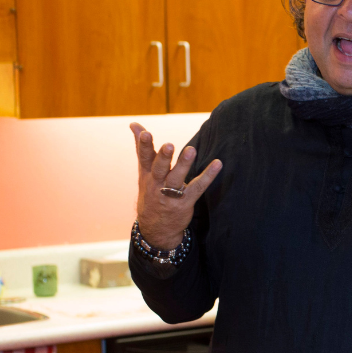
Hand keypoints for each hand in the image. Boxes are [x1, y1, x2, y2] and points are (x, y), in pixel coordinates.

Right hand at [131, 122, 221, 248]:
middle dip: (163, 157)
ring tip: (191, 150)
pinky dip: (208, 176)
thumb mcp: (143, 172)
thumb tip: (134, 124)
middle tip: (169, 144)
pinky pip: (198, 188)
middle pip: (159, 168)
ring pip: (177, 178)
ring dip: (184, 164)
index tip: (144, 132)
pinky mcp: (185, 202)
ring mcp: (171, 194)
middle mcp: (157, 184)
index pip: (144, 158)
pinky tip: (217, 164)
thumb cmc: (151, 193)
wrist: (155, 228)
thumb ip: (142, 148)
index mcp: (147, 175)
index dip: (143, 146)